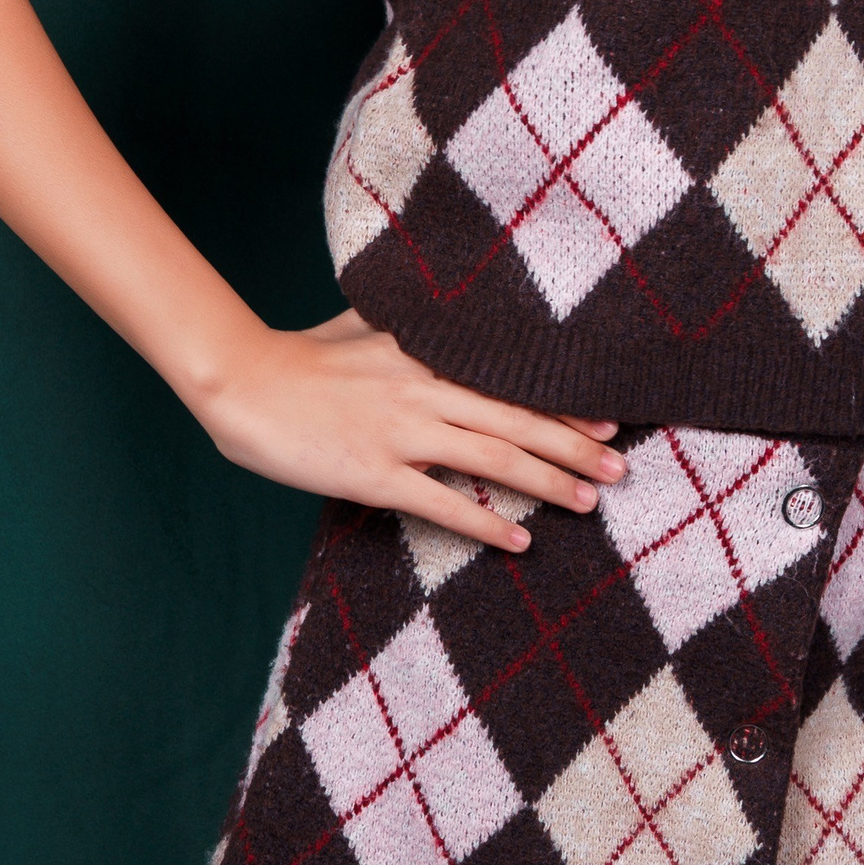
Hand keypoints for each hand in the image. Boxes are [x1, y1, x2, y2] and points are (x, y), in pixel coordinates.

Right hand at [195, 306, 623, 551]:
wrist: (244, 381)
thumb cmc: (301, 356)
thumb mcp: (362, 326)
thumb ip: (405, 330)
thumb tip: (432, 322)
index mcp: (426, 354)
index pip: (510, 382)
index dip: (563, 404)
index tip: (606, 419)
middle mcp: (425, 389)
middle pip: (517, 420)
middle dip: (575, 447)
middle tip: (619, 468)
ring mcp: (401, 432)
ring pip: (493, 458)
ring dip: (548, 483)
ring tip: (590, 503)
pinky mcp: (374, 472)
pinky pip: (442, 503)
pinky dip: (486, 523)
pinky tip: (519, 541)